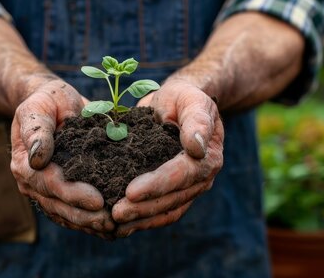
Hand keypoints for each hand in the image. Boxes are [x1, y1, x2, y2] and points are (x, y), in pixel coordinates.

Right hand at [10, 79, 114, 238]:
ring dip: (88, 223)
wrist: (53, 102)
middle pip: (58, 205)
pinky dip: (88, 220)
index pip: (50, 184)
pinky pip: (71, 212)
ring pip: (65, 214)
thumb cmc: (46, 101)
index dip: (73, 195)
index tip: (98, 200)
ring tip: (113, 228)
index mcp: (24, 163)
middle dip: (84, 216)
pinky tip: (108, 227)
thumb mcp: (38, 108)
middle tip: (111, 222)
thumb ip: (36, 130)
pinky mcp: (58, 192)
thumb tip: (37, 157)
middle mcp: (32, 181)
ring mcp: (44, 190)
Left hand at [112, 78, 223, 236]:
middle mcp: (202, 177)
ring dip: (141, 219)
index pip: (182, 174)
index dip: (157, 184)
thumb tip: (197, 147)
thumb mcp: (191, 99)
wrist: (178, 105)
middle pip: (173, 199)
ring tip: (114, 223)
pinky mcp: (175, 192)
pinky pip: (161, 211)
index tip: (131, 192)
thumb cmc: (183, 98)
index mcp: (208, 155)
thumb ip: (197, 120)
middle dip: (144, 208)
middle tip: (116, 213)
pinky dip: (143, 219)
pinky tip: (123, 225)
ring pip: (166, 210)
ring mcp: (189, 187)